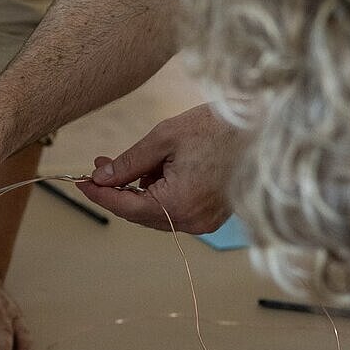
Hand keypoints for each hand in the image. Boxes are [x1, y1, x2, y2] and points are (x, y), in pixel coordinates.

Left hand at [77, 104, 238, 232]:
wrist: (269, 127)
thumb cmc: (221, 127)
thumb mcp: (165, 138)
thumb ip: (129, 162)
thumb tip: (102, 178)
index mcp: (178, 204)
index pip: (125, 206)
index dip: (99, 194)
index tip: (80, 182)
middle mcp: (192, 221)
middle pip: (139, 212)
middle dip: (117, 189)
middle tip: (100, 166)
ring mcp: (205, 222)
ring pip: (156, 212)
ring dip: (139, 190)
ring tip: (132, 161)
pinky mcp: (213, 215)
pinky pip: (175, 209)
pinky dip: (160, 192)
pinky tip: (158, 169)